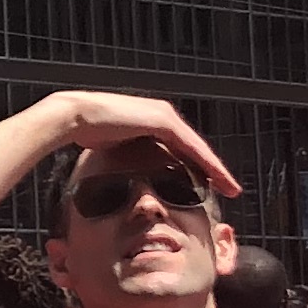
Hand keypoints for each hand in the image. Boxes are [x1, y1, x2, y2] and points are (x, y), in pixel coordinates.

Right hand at [39, 92, 245, 204]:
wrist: (76, 117)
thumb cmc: (87, 134)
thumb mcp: (115, 151)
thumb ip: (128, 160)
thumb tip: (129, 182)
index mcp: (152, 124)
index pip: (182, 151)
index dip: (198, 170)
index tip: (210, 188)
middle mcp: (163, 116)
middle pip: (195, 150)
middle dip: (214, 172)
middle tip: (230, 190)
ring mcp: (165, 116)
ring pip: (199, 149)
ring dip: (217, 170)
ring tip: (231, 188)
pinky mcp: (163, 121)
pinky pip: (192, 147)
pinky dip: (208, 164)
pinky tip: (219, 178)